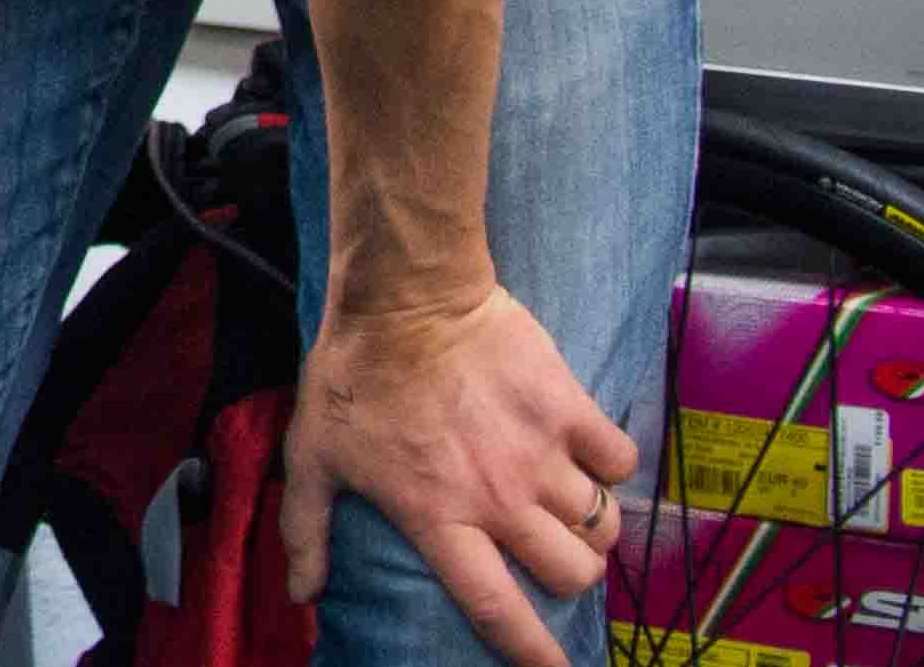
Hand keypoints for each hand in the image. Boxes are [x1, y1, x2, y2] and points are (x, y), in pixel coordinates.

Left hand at [282, 283, 638, 666]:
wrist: (404, 293)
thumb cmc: (353, 374)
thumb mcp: (313, 453)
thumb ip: (307, 527)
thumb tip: (304, 593)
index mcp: (438, 516)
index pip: (496, 609)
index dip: (532, 653)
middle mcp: (498, 498)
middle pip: (568, 574)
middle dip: (567, 577)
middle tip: (548, 553)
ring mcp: (540, 454)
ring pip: (600, 526)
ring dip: (591, 528)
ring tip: (570, 512)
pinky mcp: (569, 409)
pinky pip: (620, 461)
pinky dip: (611, 466)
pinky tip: (588, 456)